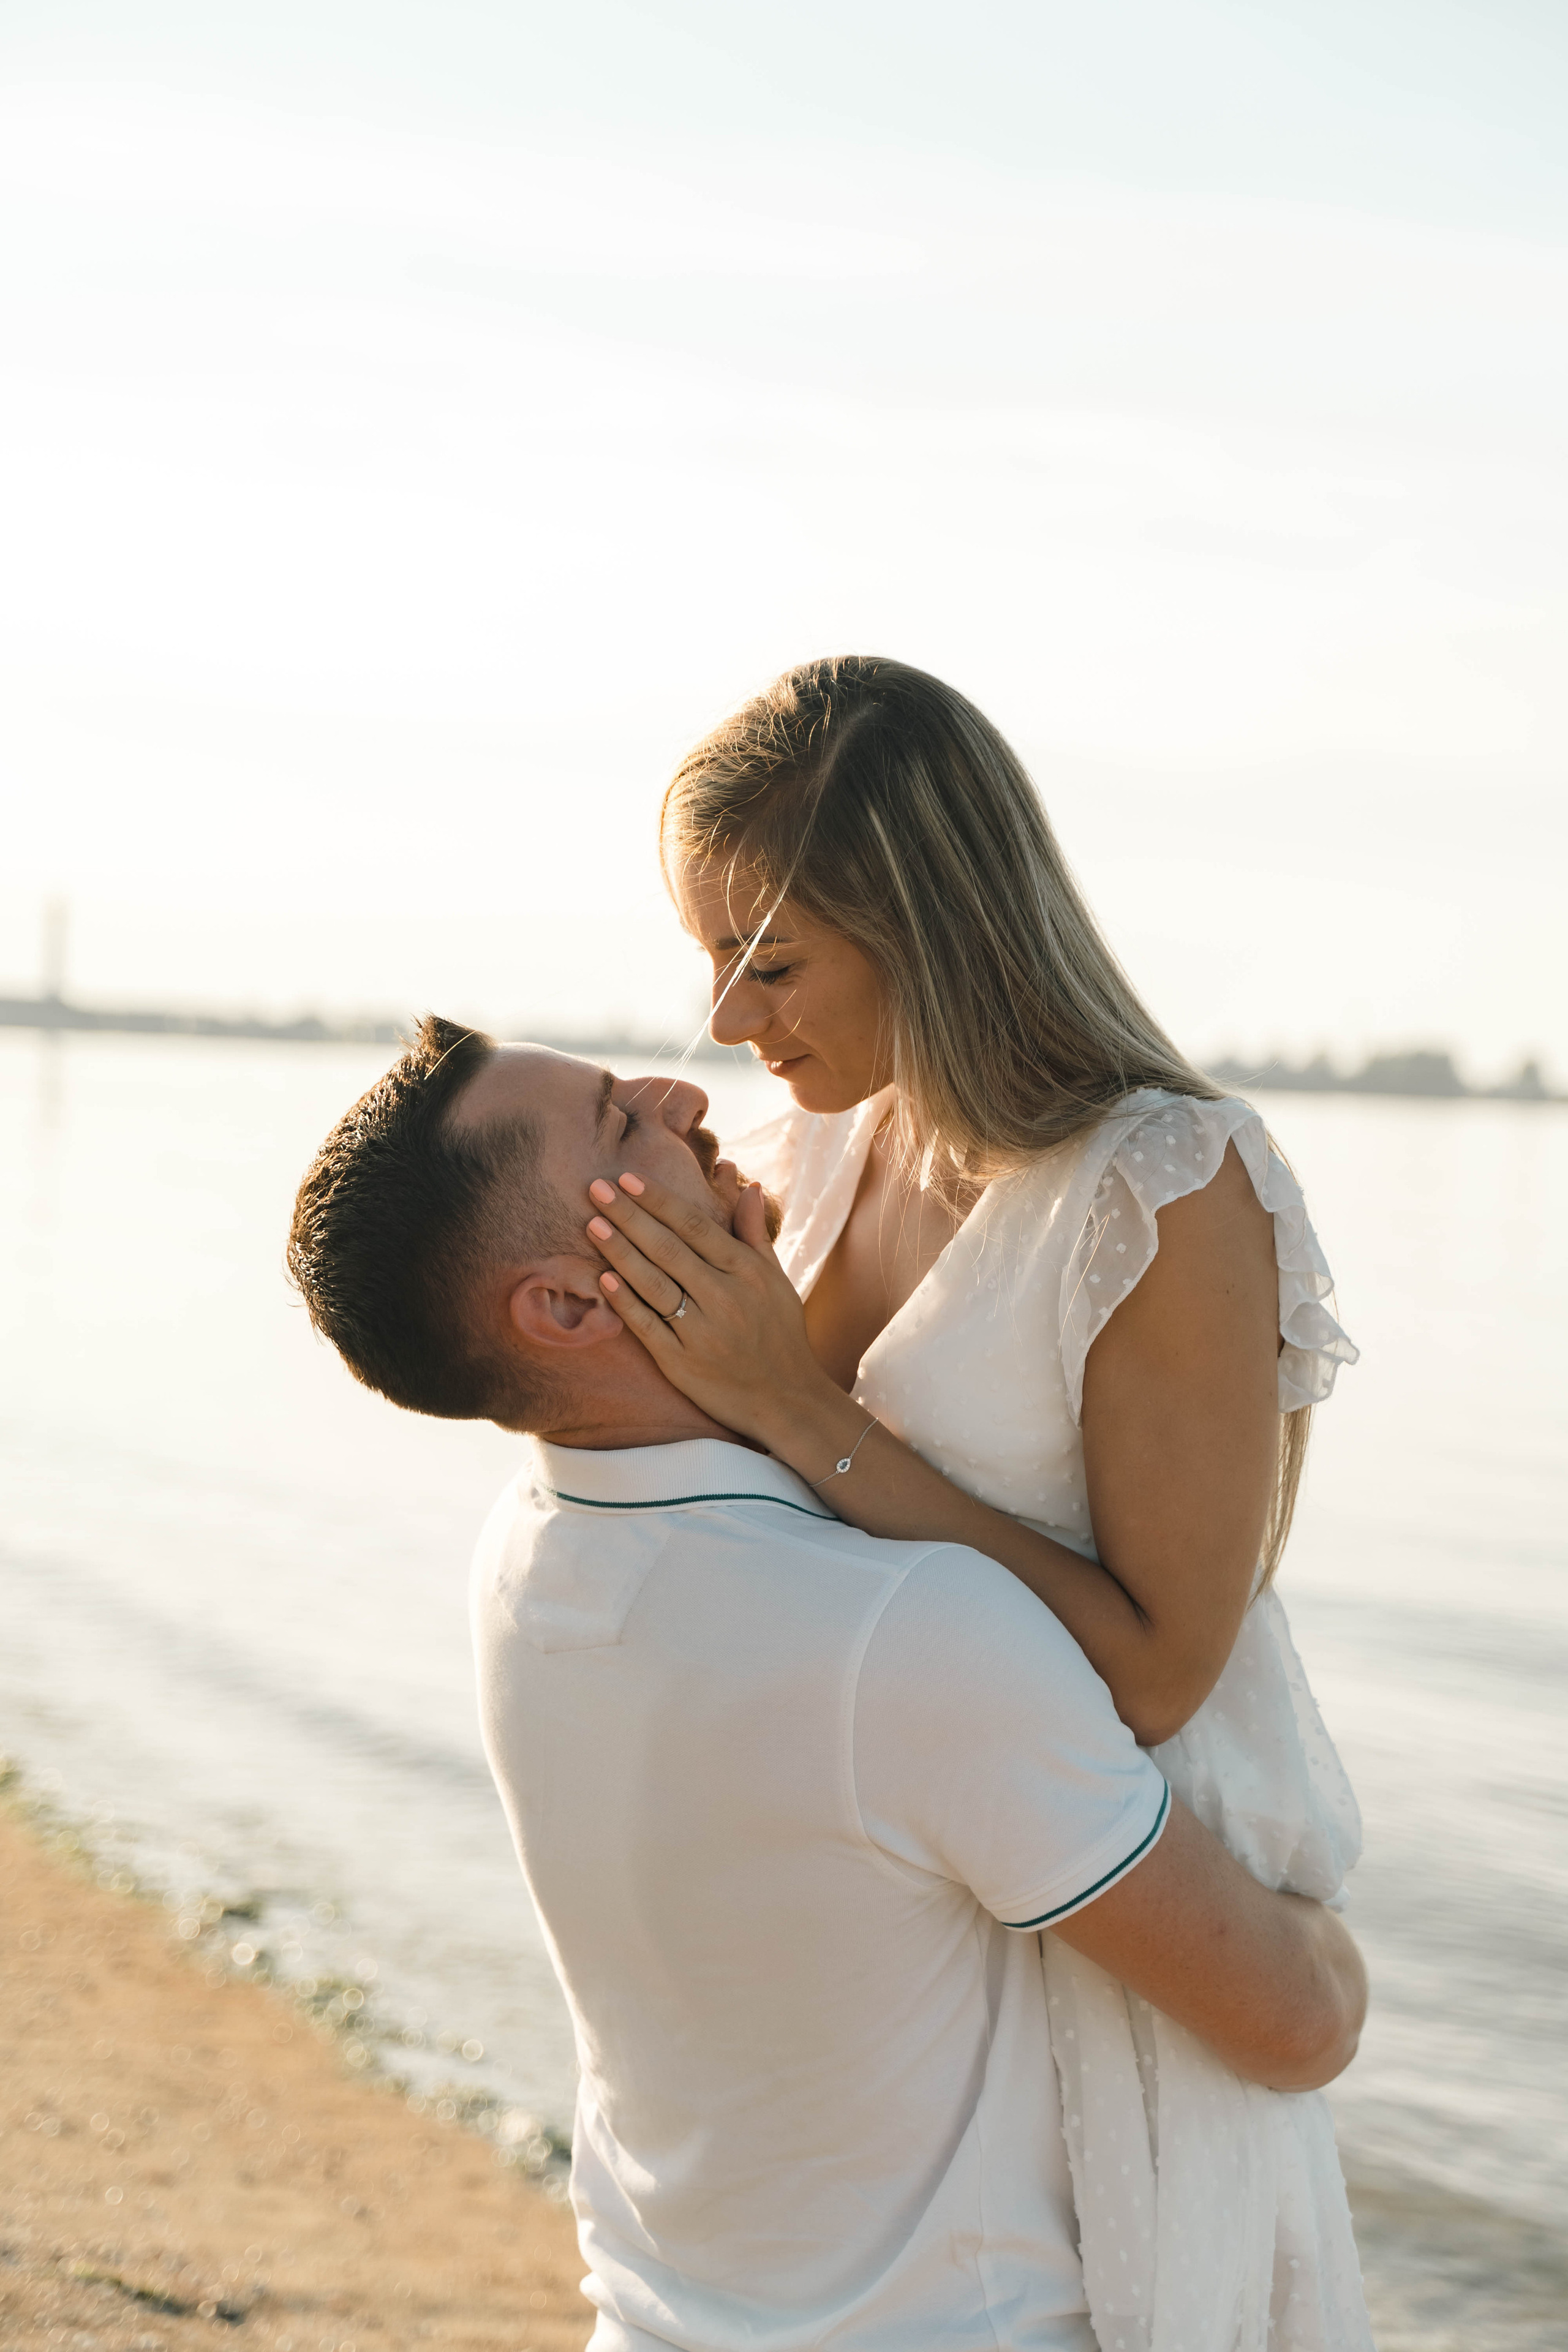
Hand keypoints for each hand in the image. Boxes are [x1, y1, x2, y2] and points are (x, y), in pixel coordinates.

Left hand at [583, 1170, 844, 1449]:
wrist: (787, 1400)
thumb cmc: (781, 1333)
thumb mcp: (775, 1280)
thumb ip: (755, 1233)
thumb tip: (750, 1185)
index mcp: (746, 1271)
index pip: (694, 1226)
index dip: (659, 1200)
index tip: (628, 1178)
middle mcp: (723, 1297)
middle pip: (668, 1248)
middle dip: (630, 1215)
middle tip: (596, 1188)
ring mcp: (701, 1331)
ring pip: (653, 1283)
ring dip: (620, 1251)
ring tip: (593, 1224)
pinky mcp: (681, 1362)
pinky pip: (648, 1326)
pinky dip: (625, 1301)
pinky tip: (604, 1278)